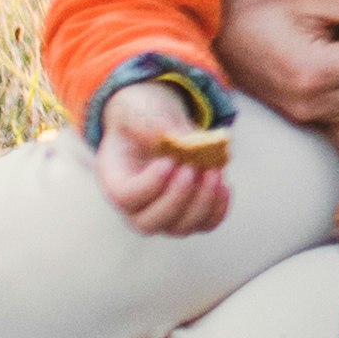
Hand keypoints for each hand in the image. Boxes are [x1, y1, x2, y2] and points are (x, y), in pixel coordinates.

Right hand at [88, 78, 236, 237]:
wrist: (158, 122)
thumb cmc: (142, 115)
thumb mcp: (139, 109)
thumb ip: (151, 123)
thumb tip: (181, 140)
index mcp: (114, 181)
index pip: (127, 198)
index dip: (150, 184)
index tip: (169, 160)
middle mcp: (135, 206)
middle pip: (150, 223)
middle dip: (176, 198)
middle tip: (192, 168)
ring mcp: (163, 214)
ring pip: (181, 228)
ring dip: (202, 203)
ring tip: (214, 172)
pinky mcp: (189, 213)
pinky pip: (205, 224)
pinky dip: (217, 209)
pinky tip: (224, 184)